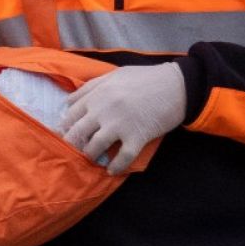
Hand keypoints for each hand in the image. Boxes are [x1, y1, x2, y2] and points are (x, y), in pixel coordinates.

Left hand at [62, 62, 184, 174]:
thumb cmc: (146, 78)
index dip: (66, 126)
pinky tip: (111, 170)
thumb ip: (91, 87)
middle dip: (73, 144)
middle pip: (77, 134)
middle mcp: (104, 110)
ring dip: (91, 156)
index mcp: (97, 95)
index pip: (70, 115)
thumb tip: (69, 101)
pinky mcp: (137, 137)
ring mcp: (120, 125)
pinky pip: (122, 157)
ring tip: (93, 159)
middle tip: (75, 150)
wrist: (178, 85)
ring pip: (94, 148)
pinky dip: (116, 167)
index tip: (67, 133)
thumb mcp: (114, 75)